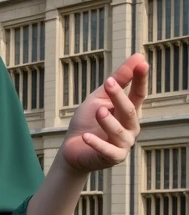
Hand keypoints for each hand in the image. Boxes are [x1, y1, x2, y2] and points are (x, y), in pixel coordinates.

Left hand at [59, 53, 147, 174]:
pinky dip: (96, 143)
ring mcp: (123, 144)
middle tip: (108, 82)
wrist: (72, 147)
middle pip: (129, 111)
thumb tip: (138, 56)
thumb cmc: (88, 121)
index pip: (139, 94)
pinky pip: (107, 150)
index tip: (142, 64)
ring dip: (108, 121)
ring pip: (119, 131)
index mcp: (128, 111)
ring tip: (99, 111)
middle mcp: (130, 128)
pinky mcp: (112, 158)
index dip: (140, 79)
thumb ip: (118, 79)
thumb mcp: (100, 97)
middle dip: (119, 96)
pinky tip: (86, 136)